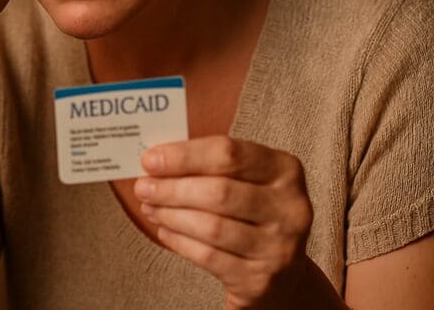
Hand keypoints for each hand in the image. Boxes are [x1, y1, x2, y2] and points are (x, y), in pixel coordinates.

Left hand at [134, 136, 314, 308]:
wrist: (283, 276)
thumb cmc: (255, 217)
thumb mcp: (248, 183)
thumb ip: (213, 167)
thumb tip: (158, 160)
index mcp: (286, 170)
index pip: (229, 153)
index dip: (185, 155)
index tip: (151, 159)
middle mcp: (290, 207)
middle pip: (219, 191)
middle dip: (172, 188)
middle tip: (143, 187)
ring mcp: (279, 246)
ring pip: (212, 226)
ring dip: (171, 215)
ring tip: (150, 208)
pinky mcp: (260, 279)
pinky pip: (209, 256)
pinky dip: (180, 241)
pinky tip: (165, 231)